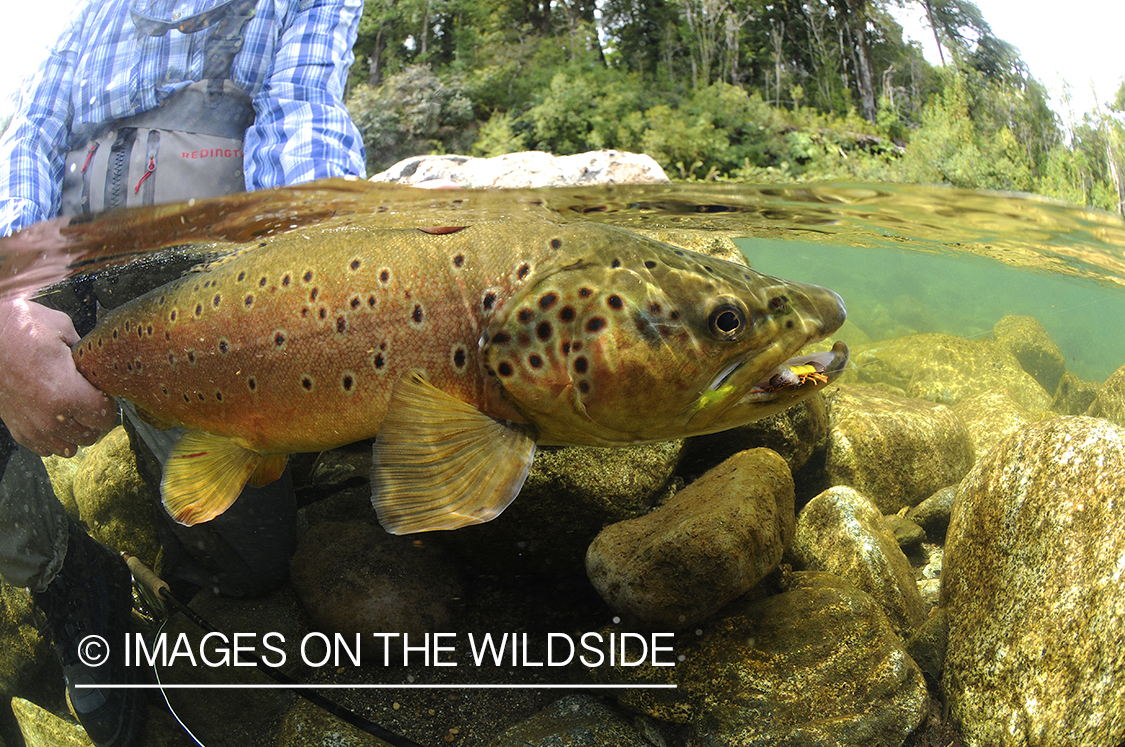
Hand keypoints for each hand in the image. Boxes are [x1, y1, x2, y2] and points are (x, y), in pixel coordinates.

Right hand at [0, 298, 114, 456]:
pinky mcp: (16, 428)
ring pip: (68, 447)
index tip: (103, 395)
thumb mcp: (62, 329)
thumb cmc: (17, 329)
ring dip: (75, 432)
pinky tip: (55, 420)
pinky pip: (44, 449)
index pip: (104, 417)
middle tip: (89, 402)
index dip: (108, 404)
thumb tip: (95, 362)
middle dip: (94, 420)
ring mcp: (32, 426)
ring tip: (74, 414)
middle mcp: (50, 416)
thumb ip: (84, 352)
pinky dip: (53, 439)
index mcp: (68, 393)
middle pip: (89, 435)